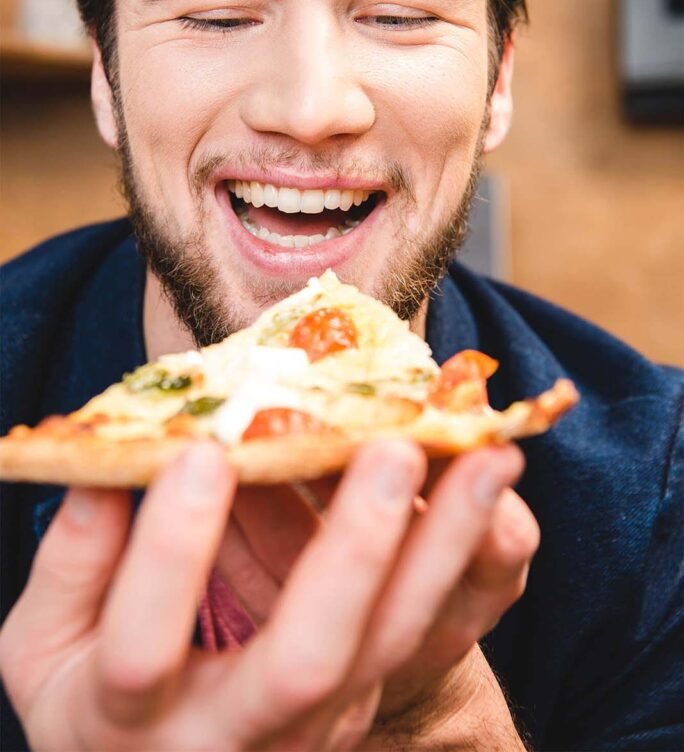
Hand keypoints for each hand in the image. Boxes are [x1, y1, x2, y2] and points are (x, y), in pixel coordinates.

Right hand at [0, 440, 533, 750]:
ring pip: (393, 643)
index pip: (145, 651)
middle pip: (308, 659)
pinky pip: (422, 630)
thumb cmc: (92, 698)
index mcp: (130, 724)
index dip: (169, 554)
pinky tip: (488, 480)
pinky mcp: (365, 699)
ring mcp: (318, 724)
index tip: (198, 452)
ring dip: (446, 544)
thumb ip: (70, 563)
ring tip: (491, 455)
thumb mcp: (45, 646)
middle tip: (392, 447)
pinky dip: (462, 554)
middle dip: (352, 548)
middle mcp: (240, 736)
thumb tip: (109, 463)